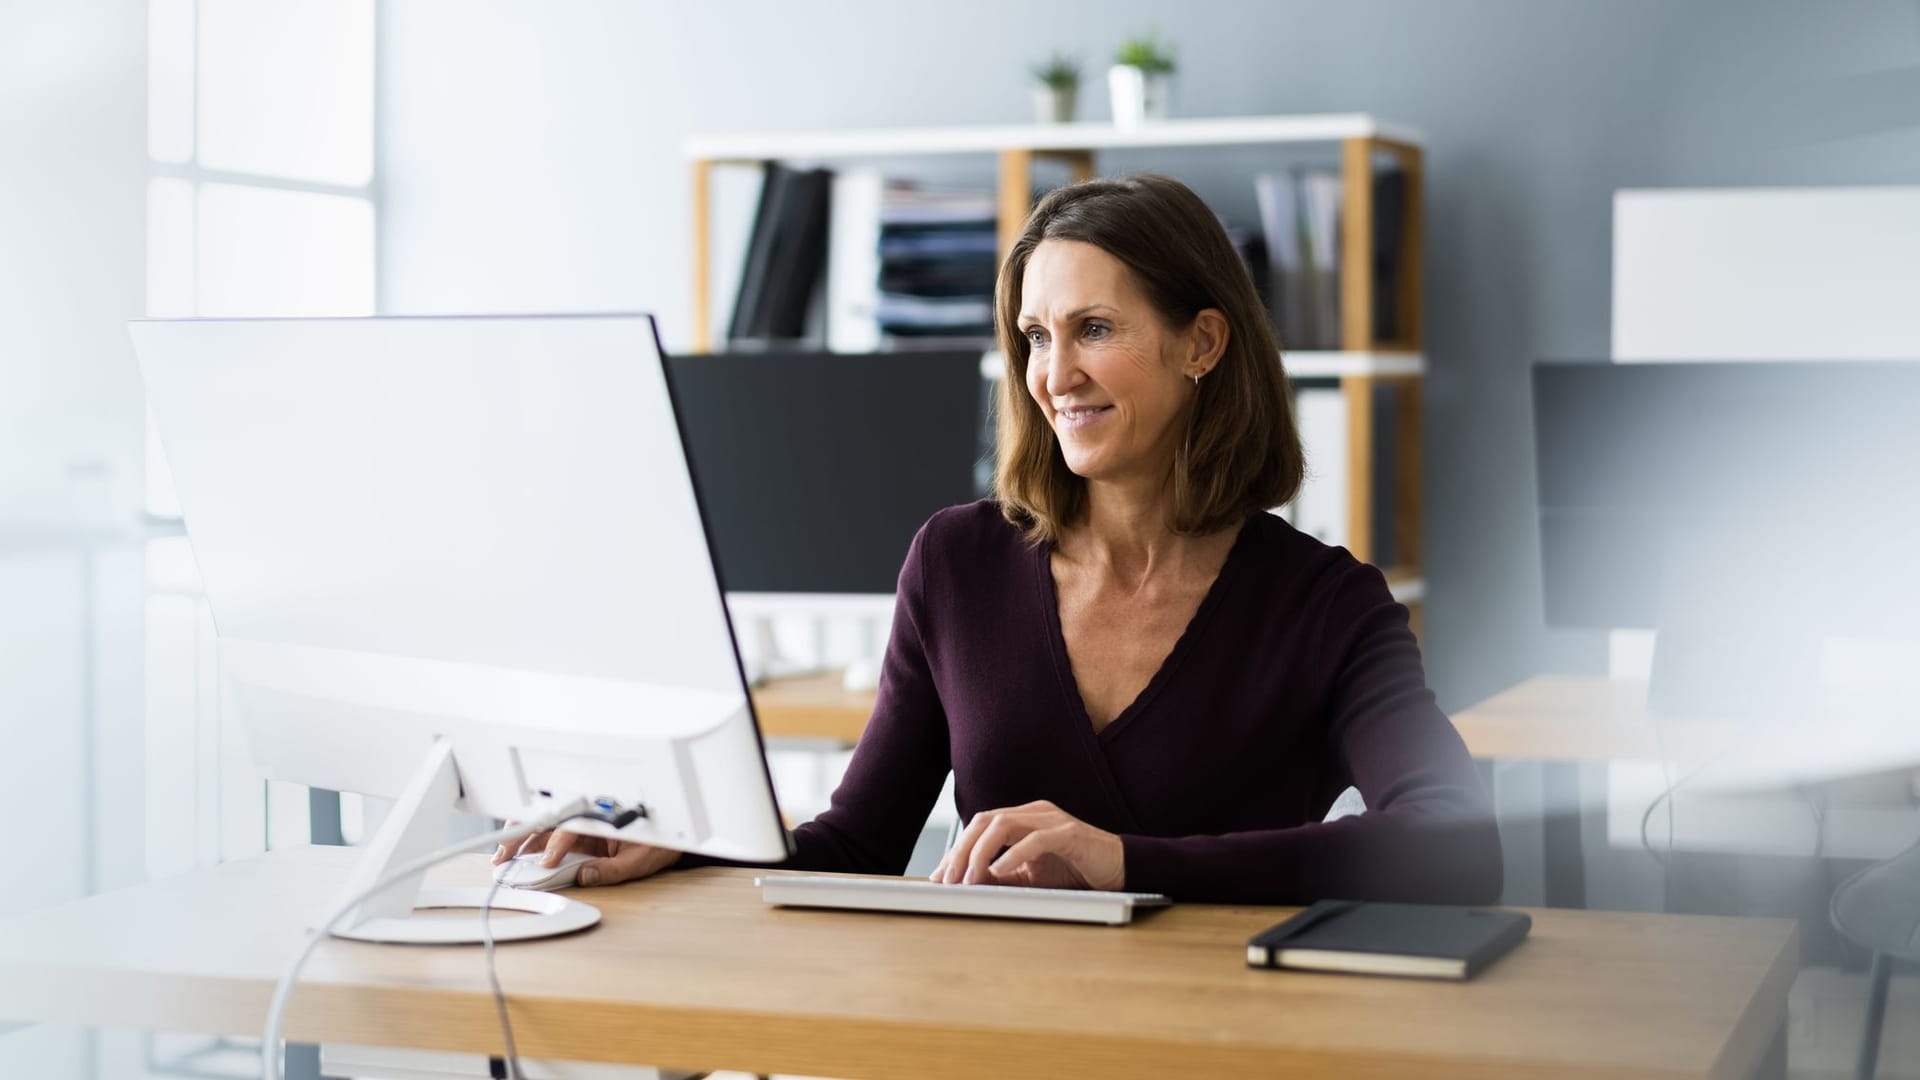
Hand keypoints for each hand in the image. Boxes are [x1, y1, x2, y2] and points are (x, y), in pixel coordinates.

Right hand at [492, 823, 680, 886]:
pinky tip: (518, 854)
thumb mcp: (639, 860)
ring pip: (544, 826)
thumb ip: (612, 870)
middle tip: (504, 856)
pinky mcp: (580, 831)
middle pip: (548, 821)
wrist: (673, 835)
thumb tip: (584, 876)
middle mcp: (588, 815)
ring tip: (502, 856)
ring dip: (521, 839)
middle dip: (522, 836)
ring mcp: (582, 822)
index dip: (555, 846)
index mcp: (602, 817)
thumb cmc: (659, 842)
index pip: (570, 829)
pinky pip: (551, 835)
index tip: (545, 864)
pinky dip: (532, 843)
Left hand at [930, 800, 1123, 890]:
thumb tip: (968, 884)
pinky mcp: (1070, 833)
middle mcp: (1035, 813)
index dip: (956, 850)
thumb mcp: (1031, 878)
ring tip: (969, 880)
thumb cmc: (1077, 872)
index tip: (940, 877)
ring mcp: (1052, 819)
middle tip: (948, 881)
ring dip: (980, 854)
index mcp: (1023, 819)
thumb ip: (1002, 877)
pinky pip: (1035, 839)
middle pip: (984, 821)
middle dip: (961, 851)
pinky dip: (1013, 855)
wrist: (1122, 870)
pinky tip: (1000, 872)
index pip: (980, 827)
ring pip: (1003, 825)